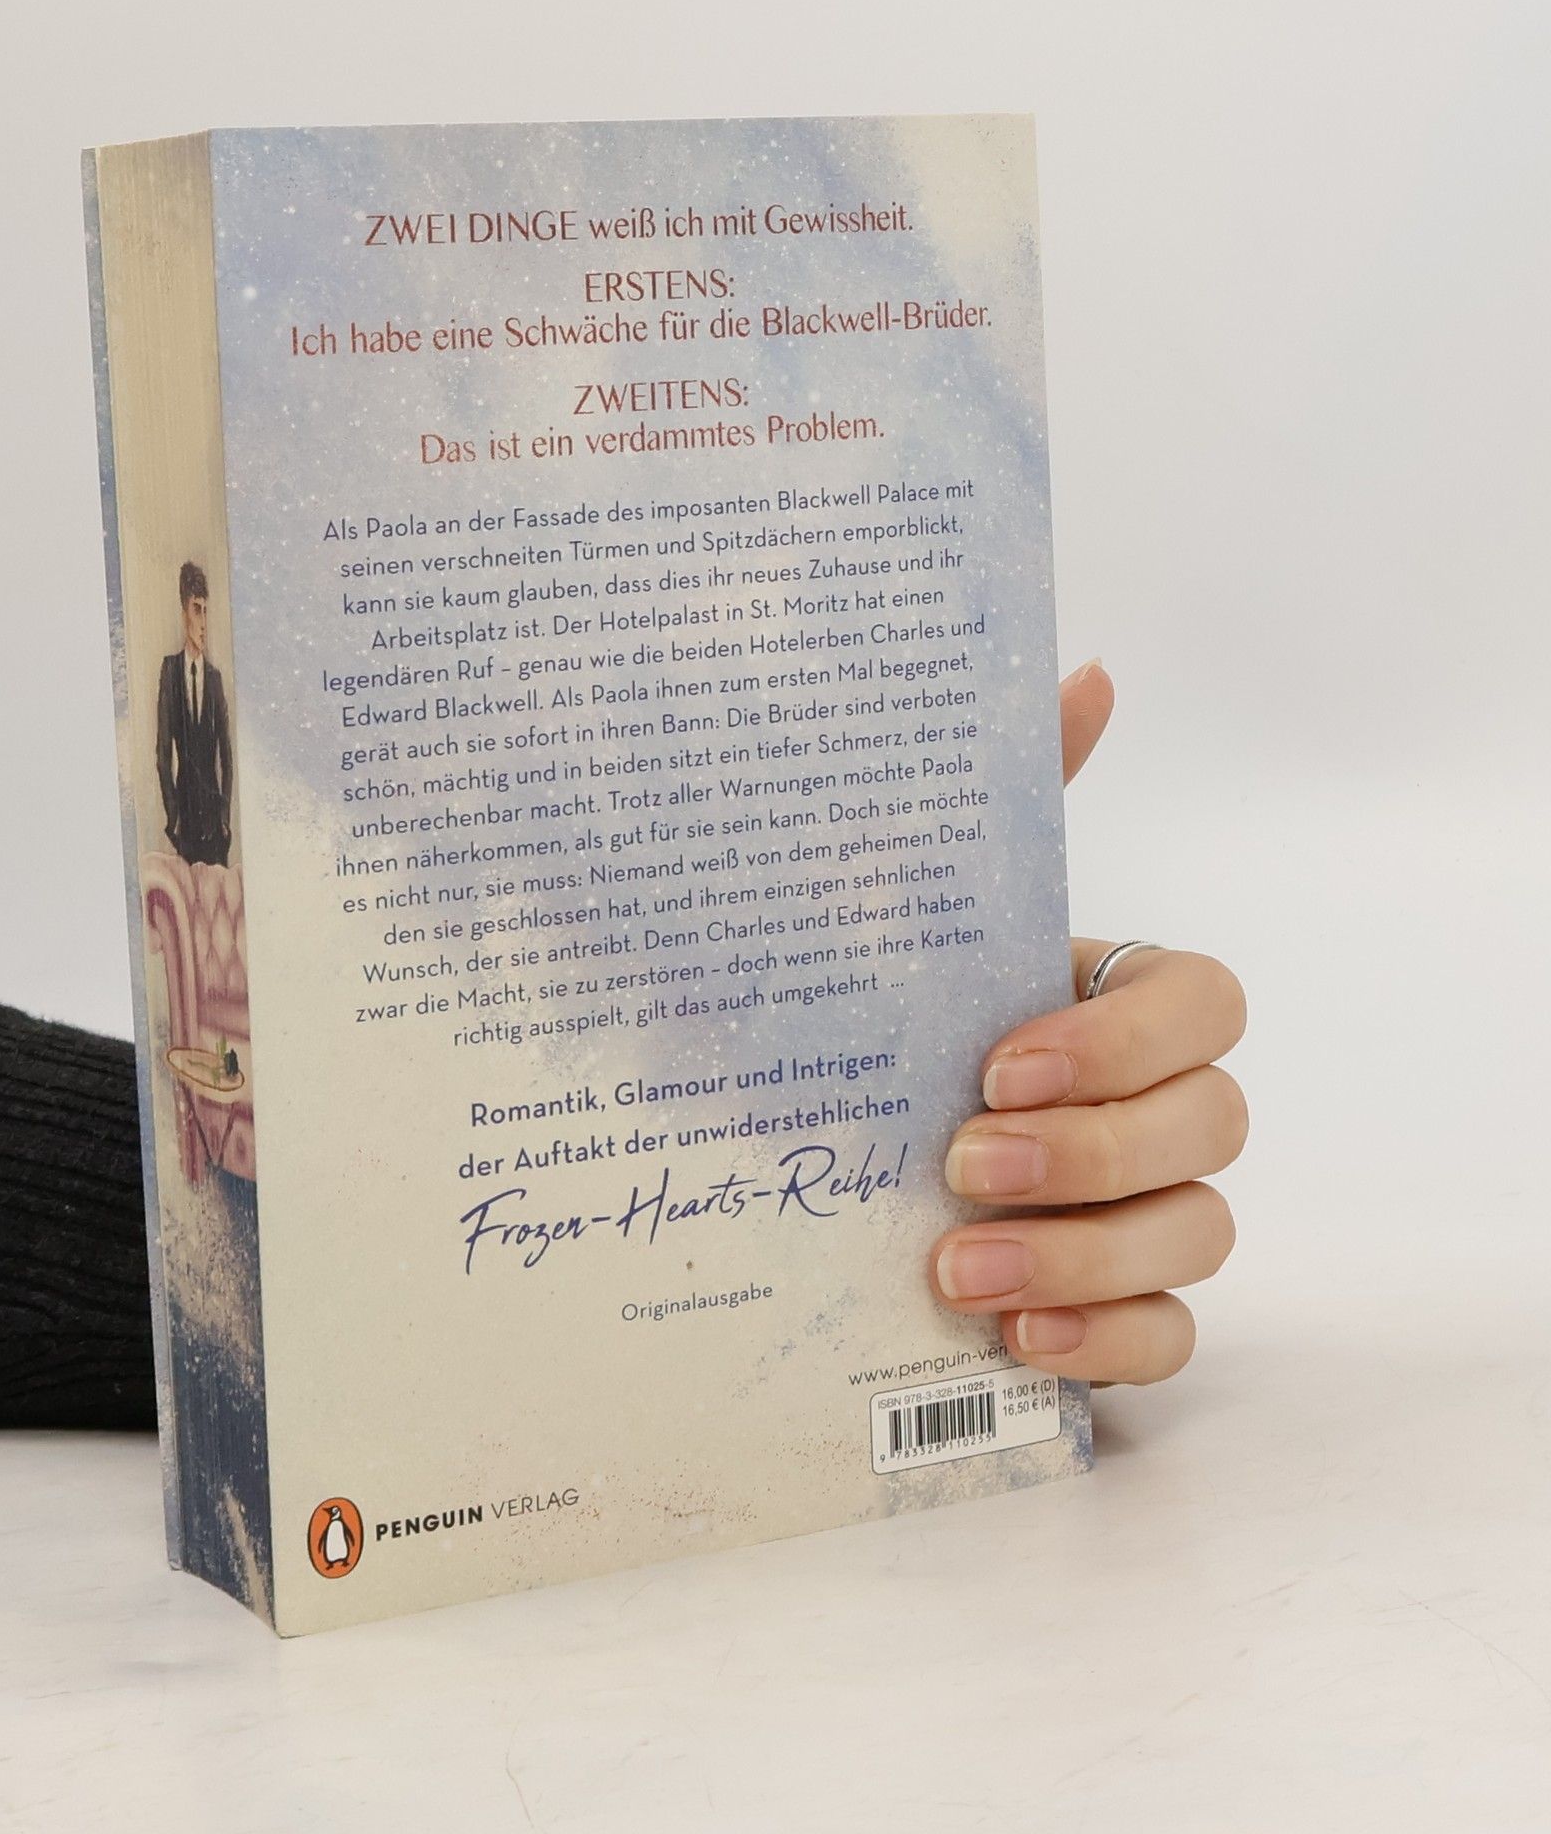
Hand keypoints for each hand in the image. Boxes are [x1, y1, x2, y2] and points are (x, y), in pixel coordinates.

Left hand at [926, 660, 1247, 1382]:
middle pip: (1214, 1125)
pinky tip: (1015, 1338)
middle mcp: (1149, 1104)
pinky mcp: (1113, 1309)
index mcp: (1109, 1002)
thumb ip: (1005, 800)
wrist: (796, 1133)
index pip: (1205, 1003)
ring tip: (955, 1269)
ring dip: (1085, 1254)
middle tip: (961, 1161)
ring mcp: (1142, 1213)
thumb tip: (1089, 669)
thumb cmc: (880, 1011)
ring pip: (1201, 1235)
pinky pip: (1170, 1338)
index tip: (999, 1060)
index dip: (1123, 1038)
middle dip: (1093, 1151)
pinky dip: (1107, 1341)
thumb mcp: (913, 908)